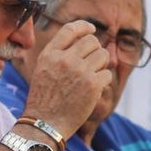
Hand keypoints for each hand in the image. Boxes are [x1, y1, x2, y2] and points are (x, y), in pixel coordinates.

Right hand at [20, 20, 110, 137]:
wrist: (45, 123)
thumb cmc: (44, 99)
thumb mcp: (43, 70)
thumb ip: (59, 54)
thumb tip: (85, 40)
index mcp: (50, 54)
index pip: (71, 29)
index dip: (84, 26)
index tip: (92, 29)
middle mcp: (64, 59)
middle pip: (91, 41)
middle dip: (95, 50)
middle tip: (91, 63)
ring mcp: (79, 71)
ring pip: (103, 55)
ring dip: (101, 65)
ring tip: (91, 77)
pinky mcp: (92, 85)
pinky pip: (107, 73)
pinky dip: (103, 81)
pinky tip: (92, 90)